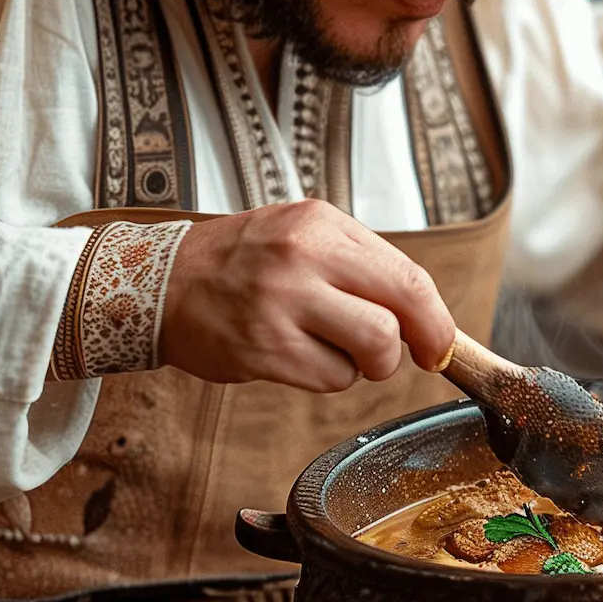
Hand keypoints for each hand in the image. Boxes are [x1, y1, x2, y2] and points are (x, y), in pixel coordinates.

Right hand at [159, 200, 456, 390]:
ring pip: (374, 348)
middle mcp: (303, 256)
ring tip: (338, 349)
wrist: (162, 283)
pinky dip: (329, 377)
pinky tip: (301, 357)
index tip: (440, 340)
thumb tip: (424, 314)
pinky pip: (333, 378)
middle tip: (418, 356)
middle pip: (402, 308)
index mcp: (320, 224)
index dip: (436, 317)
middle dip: (423, 342)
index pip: (408, 274)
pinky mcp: (265, 348)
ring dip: (369, 363)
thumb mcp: (300, 233)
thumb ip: (359, 263)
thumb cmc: (240, 263)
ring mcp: (282, 303)